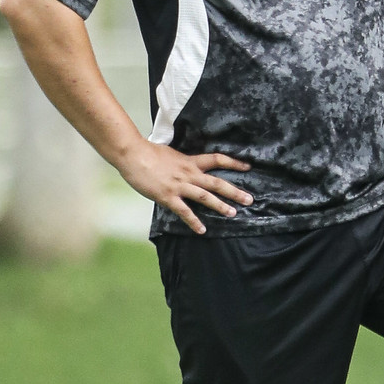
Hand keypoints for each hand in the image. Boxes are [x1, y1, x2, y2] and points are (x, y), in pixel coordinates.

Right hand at [116, 142, 251, 235]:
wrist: (134, 155)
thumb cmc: (149, 152)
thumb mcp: (172, 153)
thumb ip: (182, 161)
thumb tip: (187, 164)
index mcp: (191, 161)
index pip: (218, 159)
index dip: (234, 162)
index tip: (248, 166)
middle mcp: (189, 174)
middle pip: (217, 182)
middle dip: (235, 192)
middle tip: (250, 200)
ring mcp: (179, 186)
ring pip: (205, 197)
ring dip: (220, 206)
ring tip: (233, 214)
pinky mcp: (168, 196)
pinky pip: (184, 211)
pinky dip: (194, 222)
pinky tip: (202, 230)